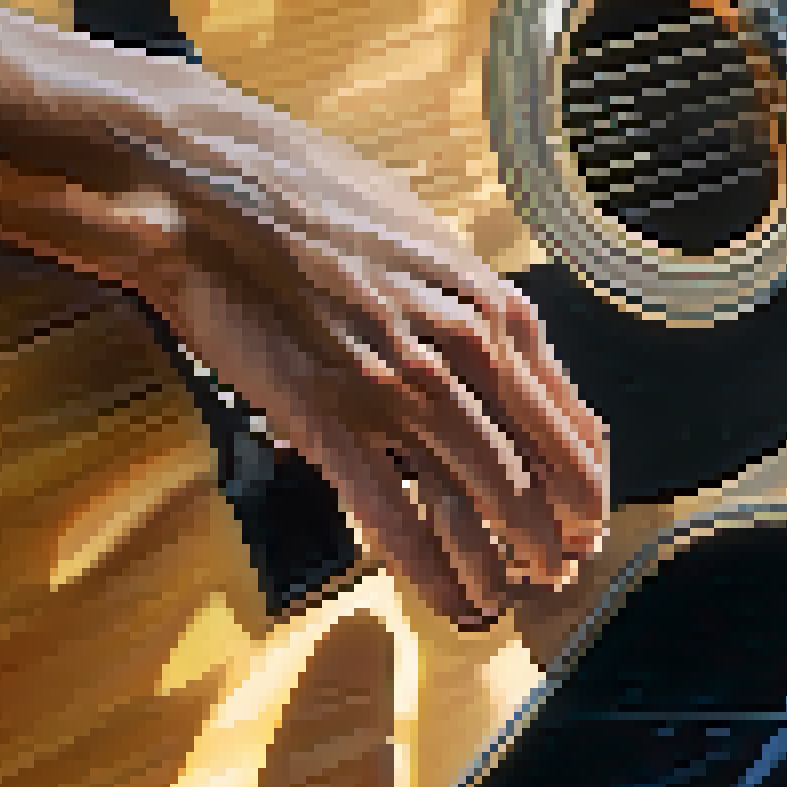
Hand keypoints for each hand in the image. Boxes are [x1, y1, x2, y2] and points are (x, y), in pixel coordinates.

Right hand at [0, 0, 609, 633]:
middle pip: (543, 466)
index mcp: (485, 296)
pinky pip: (402, 521)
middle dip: (561, 528)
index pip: (570, 408)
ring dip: (508, 558)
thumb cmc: (297, 191)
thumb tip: (486, 337)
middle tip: (564, 566)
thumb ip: (456, 293)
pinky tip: (453, 605)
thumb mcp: (407, 228)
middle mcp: (458, 345)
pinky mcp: (329, 419)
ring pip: (483, 501)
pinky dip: (438, 573)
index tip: (586, 507)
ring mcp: (396, 386)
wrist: (200, 180)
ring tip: (513, 594)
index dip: (585, 474)